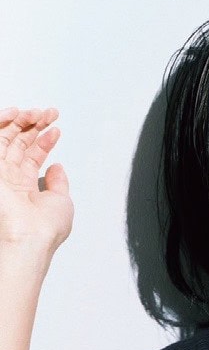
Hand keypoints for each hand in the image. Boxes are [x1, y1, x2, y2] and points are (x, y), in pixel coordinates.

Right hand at [0, 107, 72, 252]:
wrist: (30, 237)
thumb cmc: (45, 229)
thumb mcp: (62, 202)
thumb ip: (59, 183)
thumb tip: (57, 167)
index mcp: (26, 190)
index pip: (32, 157)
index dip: (44, 141)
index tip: (55, 129)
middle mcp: (11, 180)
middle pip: (19, 144)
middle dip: (34, 126)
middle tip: (48, 114)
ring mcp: (0, 173)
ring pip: (6, 138)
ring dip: (22, 121)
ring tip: (37, 113)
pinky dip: (4, 121)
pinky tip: (17, 114)